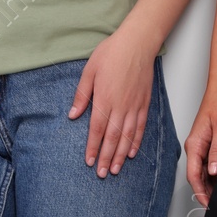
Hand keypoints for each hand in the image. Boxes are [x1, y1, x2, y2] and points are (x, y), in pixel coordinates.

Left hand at [68, 28, 157, 177]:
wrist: (137, 42)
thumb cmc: (112, 53)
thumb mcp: (89, 71)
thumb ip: (82, 95)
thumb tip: (73, 115)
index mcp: (105, 99)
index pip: (97, 129)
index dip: (92, 147)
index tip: (88, 161)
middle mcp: (121, 106)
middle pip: (112, 138)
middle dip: (105, 157)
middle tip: (101, 174)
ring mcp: (134, 106)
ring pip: (127, 136)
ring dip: (120, 155)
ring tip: (114, 169)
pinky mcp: (144, 103)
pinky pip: (140, 127)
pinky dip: (136, 142)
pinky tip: (131, 153)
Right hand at [184, 83, 216, 205]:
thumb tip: (214, 171)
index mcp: (194, 144)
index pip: (193, 175)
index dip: (200, 192)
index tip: (208, 204)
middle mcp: (194, 147)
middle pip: (196, 177)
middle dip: (205, 193)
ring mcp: (200, 145)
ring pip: (202, 172)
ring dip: (210, 186)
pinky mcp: (207, 143)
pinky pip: (207, 164)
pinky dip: (214, 175)